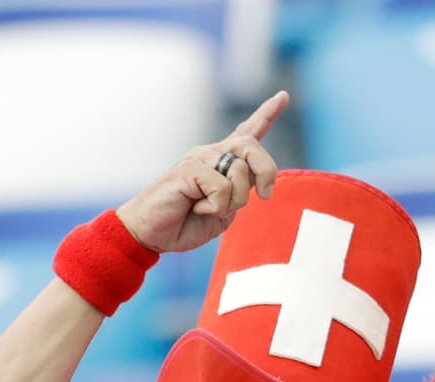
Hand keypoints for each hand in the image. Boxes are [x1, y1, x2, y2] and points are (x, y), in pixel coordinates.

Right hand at [116, 90, 288, 253]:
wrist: (151, 233)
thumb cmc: (185, 223)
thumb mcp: (224, 211)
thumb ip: (241, 194)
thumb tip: (256, 181)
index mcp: (221, 163)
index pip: (246, 132)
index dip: (267, 114)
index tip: (283, 95)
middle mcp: (211, 154)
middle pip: (252, 146)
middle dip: (267, 171)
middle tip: (266, 195)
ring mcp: (198, 159)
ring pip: (240, 171)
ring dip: (235, 200)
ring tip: (209, 207)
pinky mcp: (188, 169)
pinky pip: (221, 187)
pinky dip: (215, 206)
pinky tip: (196, 207)